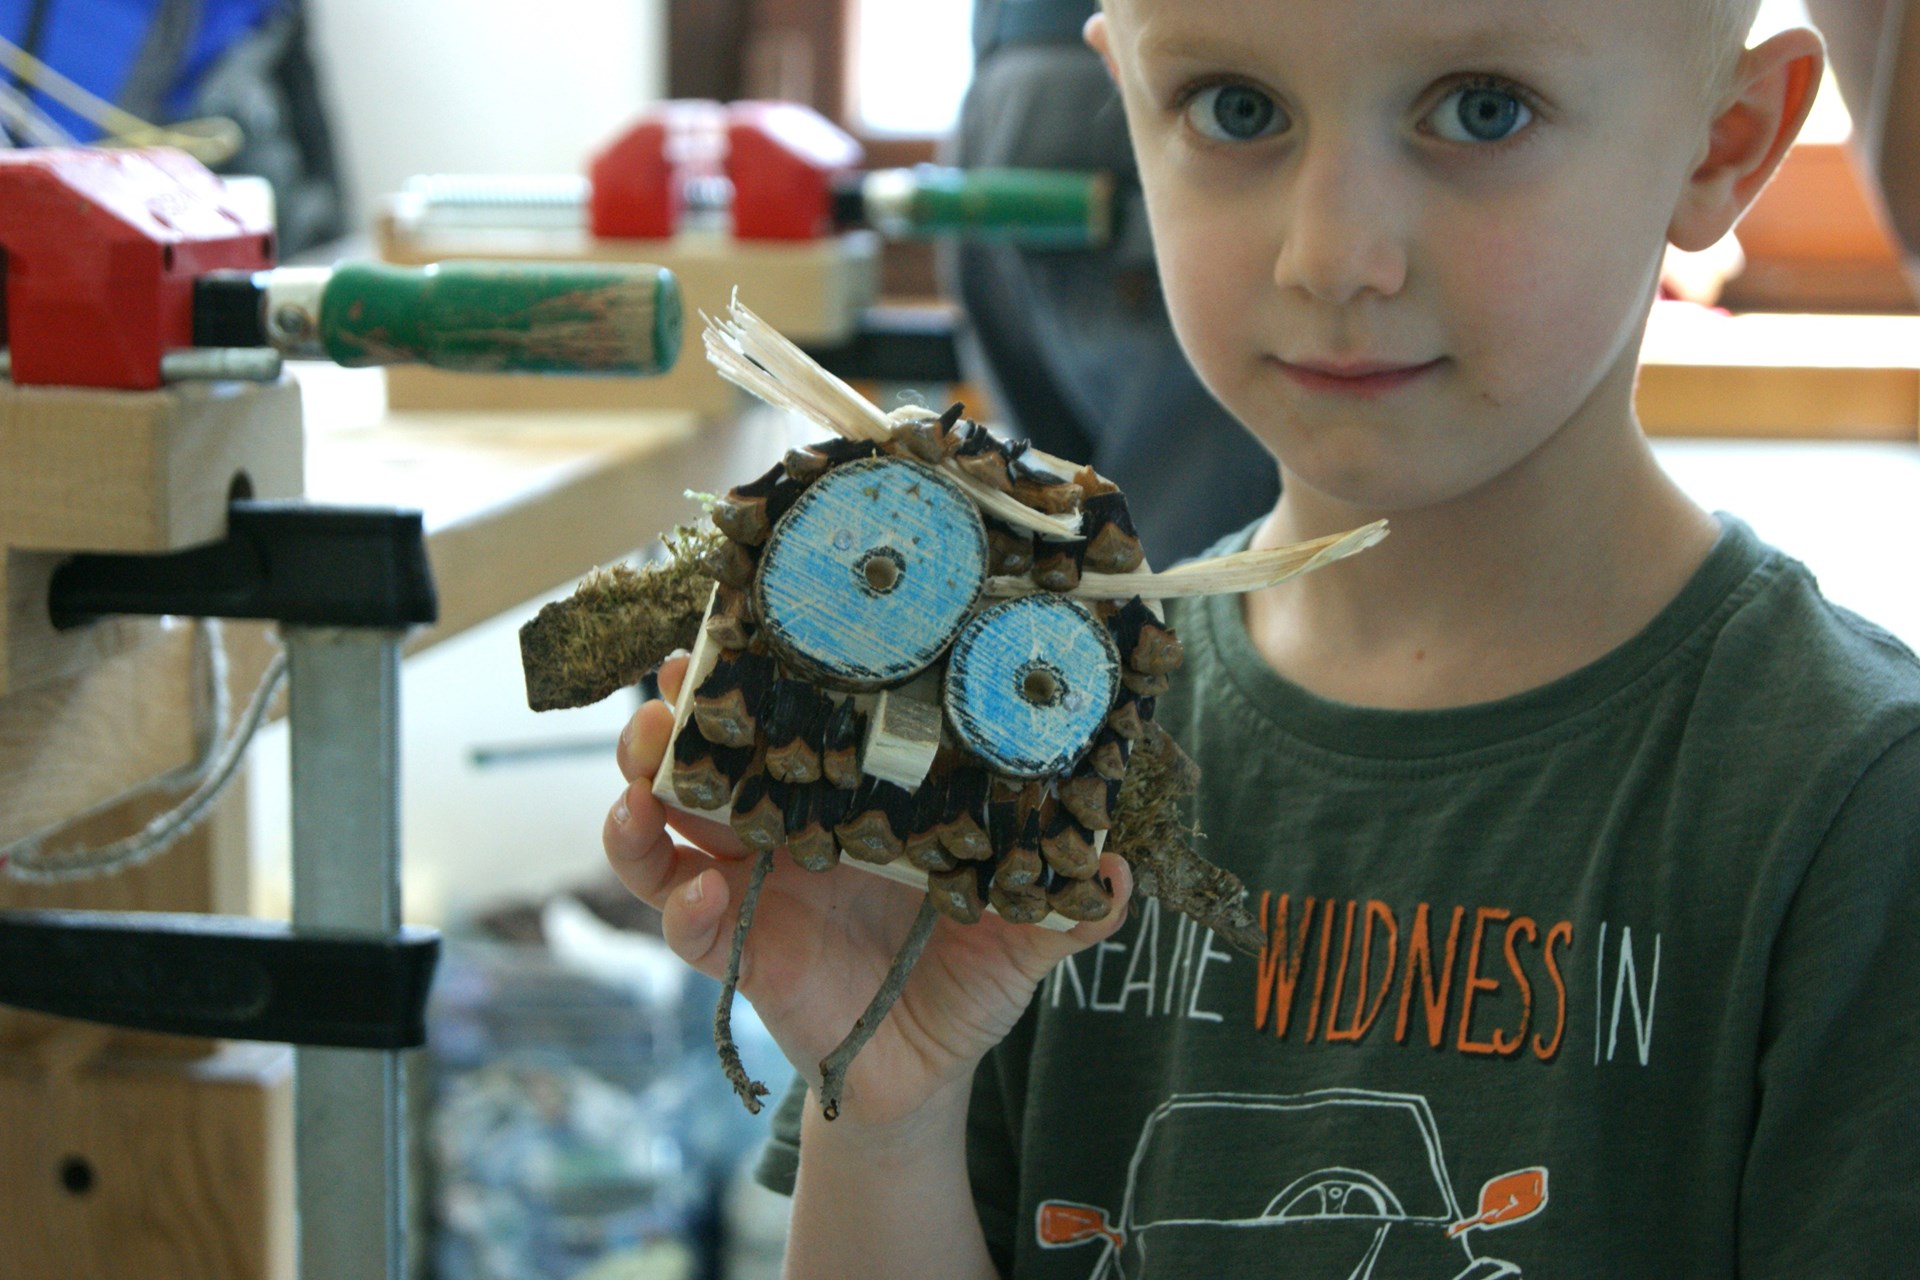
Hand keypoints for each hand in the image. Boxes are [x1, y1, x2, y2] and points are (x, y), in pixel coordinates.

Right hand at [603, 654, 1133, 1128]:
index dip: (759, 671)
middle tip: (676, 684)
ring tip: (643, 782)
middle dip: (675, 717)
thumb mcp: (1024, 936)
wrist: (928, 1072)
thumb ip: (1065, 908)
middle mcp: (785, 829)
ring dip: (642, 797)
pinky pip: (687, 925)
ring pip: (667, 829)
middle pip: (704, 757)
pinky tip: (697, 895)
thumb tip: (1122, 875)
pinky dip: (679, 906)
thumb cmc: (968, 976)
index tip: (747, 624)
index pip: (791, 717)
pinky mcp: (737, 954)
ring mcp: (751, 887)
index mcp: (847, 797)